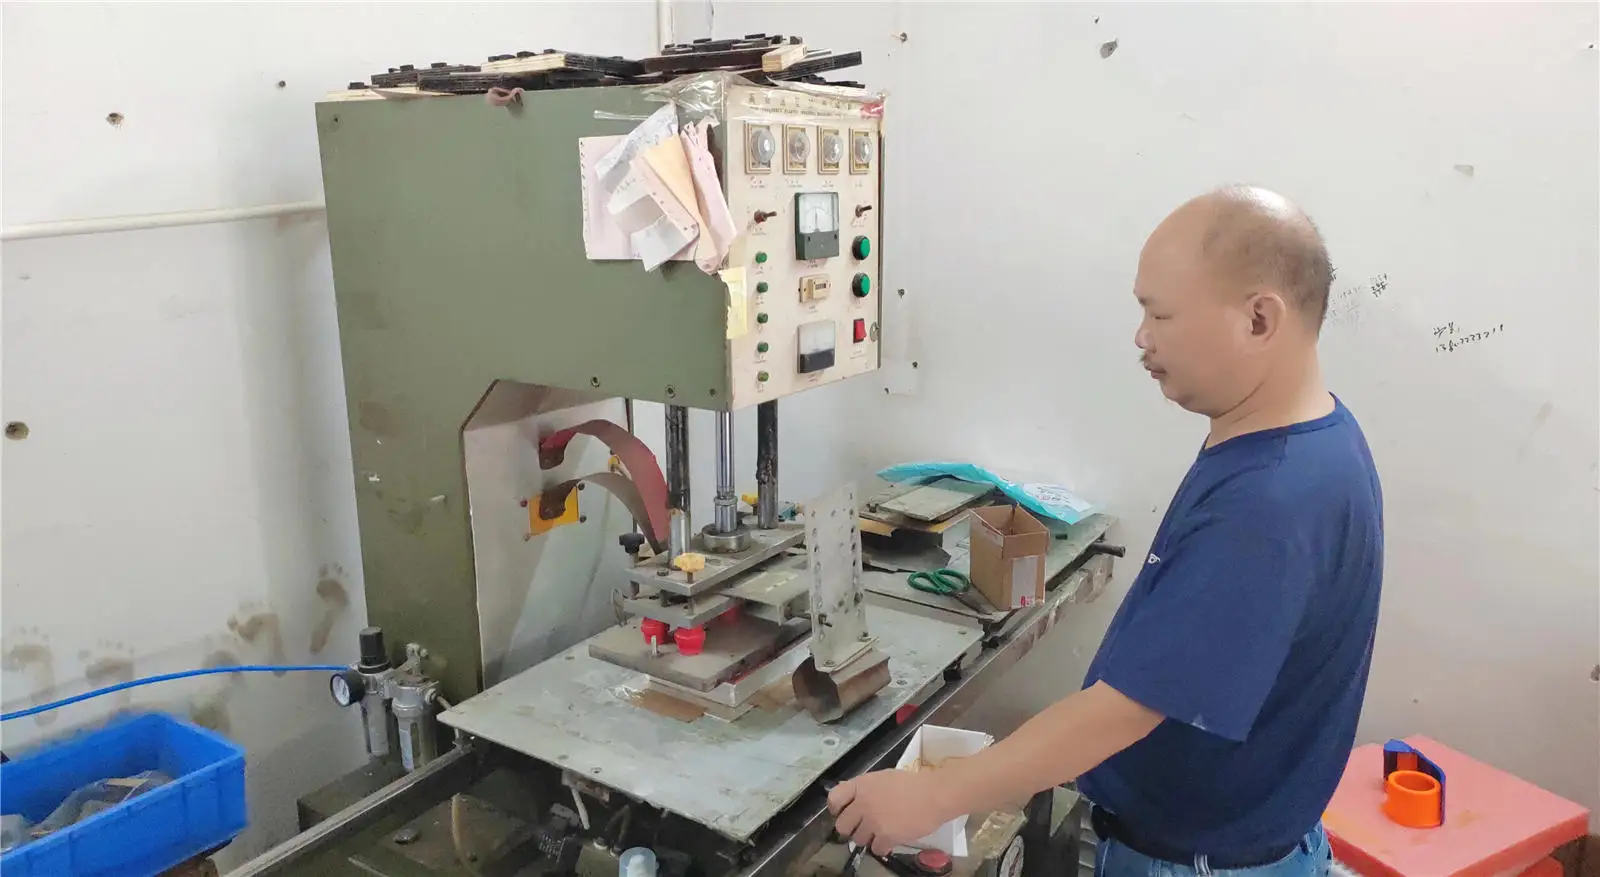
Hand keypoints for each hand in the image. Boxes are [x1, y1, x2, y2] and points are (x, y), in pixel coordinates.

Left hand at [827, 769, 953, 856]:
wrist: (934, 794)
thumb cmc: (912, 784)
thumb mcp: (883, 778)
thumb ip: (864, 789)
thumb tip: (849, 797)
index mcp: (861, 785)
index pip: (834, 799)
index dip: (837, 809)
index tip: (845, 813)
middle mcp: (863, 803)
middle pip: (842, 825)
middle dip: (853, 828)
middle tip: (865, 828)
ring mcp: (873, 820)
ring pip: (858, 839)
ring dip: (868, 838)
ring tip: (881, 833)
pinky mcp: (886, 835)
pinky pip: (875, 849)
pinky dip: (883, 847)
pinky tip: (891, 840)